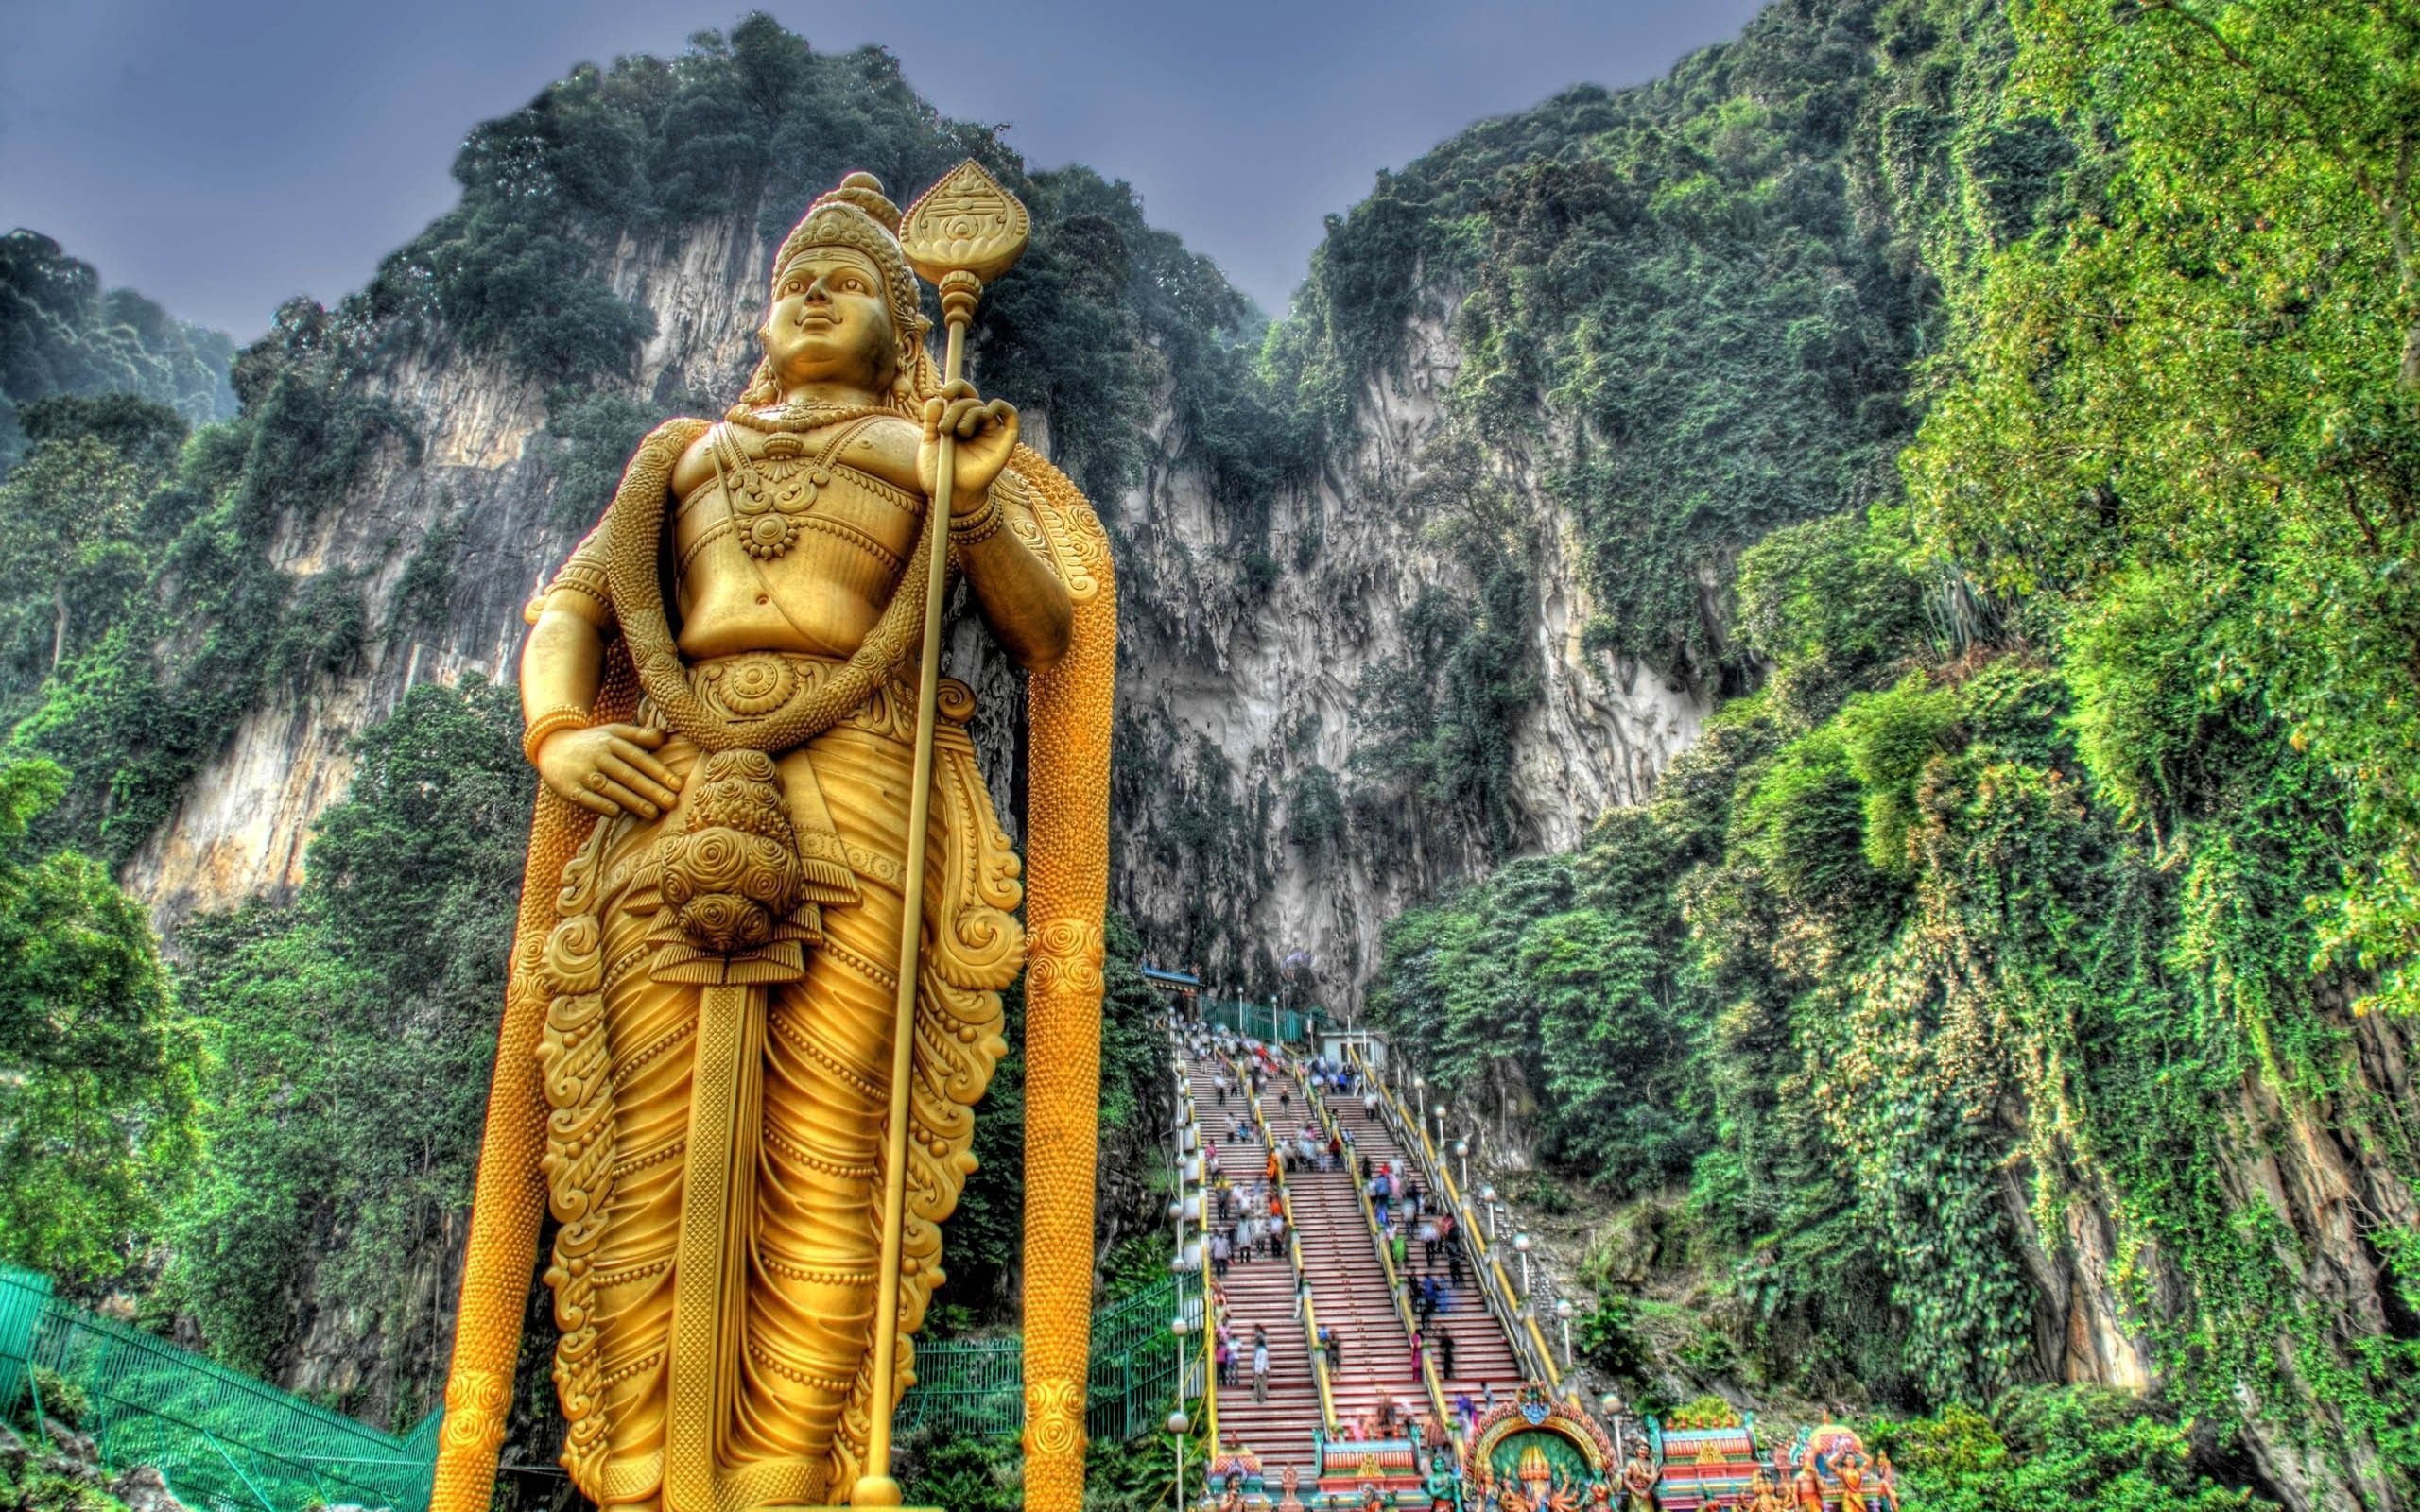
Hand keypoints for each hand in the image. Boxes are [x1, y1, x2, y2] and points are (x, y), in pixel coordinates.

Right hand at [535, 723, 680, 819]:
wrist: (551, 747)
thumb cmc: (593, 743)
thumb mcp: (614, 733)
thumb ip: (639, 736)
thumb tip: (665, 737)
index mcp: (611, 741)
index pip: (639, 758)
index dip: (658, 771)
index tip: (677, 785)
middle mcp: (597, 755)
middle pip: (628, 774)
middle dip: (651, 790)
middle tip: (672, 803)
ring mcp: (582, 772)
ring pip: (610, 788)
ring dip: (632, 801)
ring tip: (653, 813)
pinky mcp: (567, 787)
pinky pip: (586, 798)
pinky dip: (601, 805)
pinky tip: (617, 813)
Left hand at [918, 378, 1017, 515]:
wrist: (951, 495)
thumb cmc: (939, 472)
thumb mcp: (928, 443)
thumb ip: (931, 420)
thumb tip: (935, 399)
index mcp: (958, 420)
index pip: (962, 394)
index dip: (955, 387)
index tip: (942, 392)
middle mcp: (976, 424)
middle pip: (970, 400)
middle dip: (954, 409)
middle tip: (944, 428)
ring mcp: (991, 431)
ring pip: (983, 407)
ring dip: (968, 413)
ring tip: (958, 433)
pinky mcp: (1005, 440)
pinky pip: (1011, 414)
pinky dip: (1000, 407)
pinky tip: (986, 414)